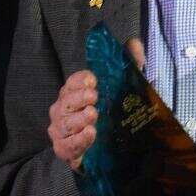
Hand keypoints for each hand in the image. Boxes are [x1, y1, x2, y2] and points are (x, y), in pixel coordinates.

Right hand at [47, 39, 144, 170]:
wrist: (107, 152)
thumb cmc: (111, 116)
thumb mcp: (125, 89)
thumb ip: (130, 65)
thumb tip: (134, 43)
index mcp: (74, 93)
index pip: (72, 82)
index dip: (80, 80)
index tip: (93, 80)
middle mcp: (63, 109)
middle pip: (65, 101)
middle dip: (78, 97)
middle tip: (94, 96)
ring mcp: (61, 130)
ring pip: (64, 123)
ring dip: (78, 119)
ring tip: (93, 115)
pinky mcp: (64, 150)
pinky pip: (67, 145)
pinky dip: (78, 140)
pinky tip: (90, 134)